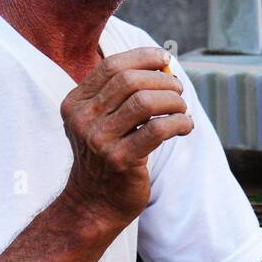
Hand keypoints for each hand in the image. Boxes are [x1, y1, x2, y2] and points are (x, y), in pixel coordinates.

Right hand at [59, 48, 192, 224]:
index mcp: (76, 103)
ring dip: (173, 101)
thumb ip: (122, 93)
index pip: (111, 66)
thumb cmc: (106, 154)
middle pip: (130, 80)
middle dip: (162, 80)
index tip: (165, 60)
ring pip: (145, 102)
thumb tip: (164, 64)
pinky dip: (179, 122)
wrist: (93, 203)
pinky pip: (158, 129)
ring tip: (182, 110)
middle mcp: (83, 119)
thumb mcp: (100, 120)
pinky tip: (185, 127)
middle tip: (178, 90)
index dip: (143, 58)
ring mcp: (99, 140)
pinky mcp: (120, 160)